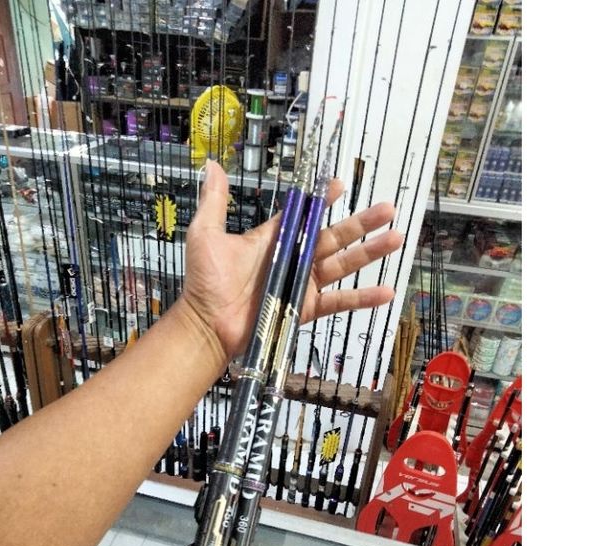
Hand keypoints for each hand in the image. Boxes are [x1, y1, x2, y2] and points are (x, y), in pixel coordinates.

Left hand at [181, 160, 402, 358]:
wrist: (207, 325)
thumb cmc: (204, 282)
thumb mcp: (207, 234)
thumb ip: (215, 201)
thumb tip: (211, 165)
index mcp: (272, 239)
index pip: (303, 215)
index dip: (321, 200)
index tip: (339, 185)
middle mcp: (291, 259)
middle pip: (333, 236)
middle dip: (361, 222)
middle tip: (387, 208)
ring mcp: (301, 284)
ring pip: (343, 264)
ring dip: (370, 253)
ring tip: (396, 238)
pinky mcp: (304, 308)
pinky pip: (338, 302)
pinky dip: (362, 298)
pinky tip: (386, 291)